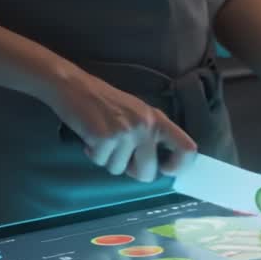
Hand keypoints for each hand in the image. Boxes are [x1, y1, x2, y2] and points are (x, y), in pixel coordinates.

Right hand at [49, 66, 196, 181]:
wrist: (73, 86)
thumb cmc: (105, 102)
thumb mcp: (136, 113)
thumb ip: (150, 135)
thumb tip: (157, 167)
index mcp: (157, 119)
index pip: (187, 148)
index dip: (179, 167)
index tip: (165, 169)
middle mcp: (146, 126)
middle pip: (149, 172)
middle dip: (133, 172)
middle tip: (121, 157)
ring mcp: (125, 132)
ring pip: (120, 170)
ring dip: (109, 160)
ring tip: (102, 138)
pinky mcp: (104, 138)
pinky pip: (102, 163)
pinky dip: (93, 154)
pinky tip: (90, 137)